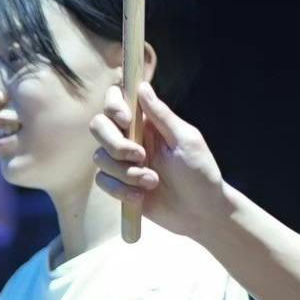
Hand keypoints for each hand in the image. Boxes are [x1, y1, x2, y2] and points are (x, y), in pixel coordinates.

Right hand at [88, 79, 233, 242]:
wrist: (200, 213)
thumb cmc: (200, 173)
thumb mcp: (185, 140)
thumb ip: (162, 115)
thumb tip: (142, 86)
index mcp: (147, 122)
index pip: (117, 100)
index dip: (114, 106)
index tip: (126, 121)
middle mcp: (131, 138)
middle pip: (99, 126)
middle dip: (115, 143)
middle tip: (140, 156)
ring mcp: (123, 162)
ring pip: (100, 157)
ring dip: (126, 172)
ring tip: (152, 182)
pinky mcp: (118, 185)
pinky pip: (102, 181)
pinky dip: (120, 189)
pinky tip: (141, 197)